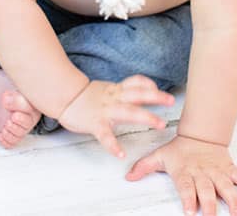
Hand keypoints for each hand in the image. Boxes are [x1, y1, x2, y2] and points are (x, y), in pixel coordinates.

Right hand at [57, 75, 174, 157]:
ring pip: (128, 111)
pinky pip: (105, 135)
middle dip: (155, 97)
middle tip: (171, 100)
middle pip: (137, 94)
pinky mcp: (95, 123)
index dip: (149, 84)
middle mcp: (113, 98)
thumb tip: (141, 91)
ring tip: (160, 124)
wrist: (64, 97)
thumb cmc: (87, 97)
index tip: (159, 88)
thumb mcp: (107, 89)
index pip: (135, 82)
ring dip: (146, 116)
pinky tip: (120, 154)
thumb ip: (122, 91)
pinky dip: (113, 145)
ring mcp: (105, 110)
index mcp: (116, 90)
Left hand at [125, 134, 236, 215]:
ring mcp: (218, 172)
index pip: (187, 186)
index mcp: (186, 172)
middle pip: (208, 190)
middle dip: (211, 205)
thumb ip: (144, 167)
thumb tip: (128, 176)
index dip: (189, 198)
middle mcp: (203, 173)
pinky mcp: (230, 169)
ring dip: (234, 200)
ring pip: (227, 186)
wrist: (200, 133)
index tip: (191, 211)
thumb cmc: (179, 150)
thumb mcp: (159, 156)